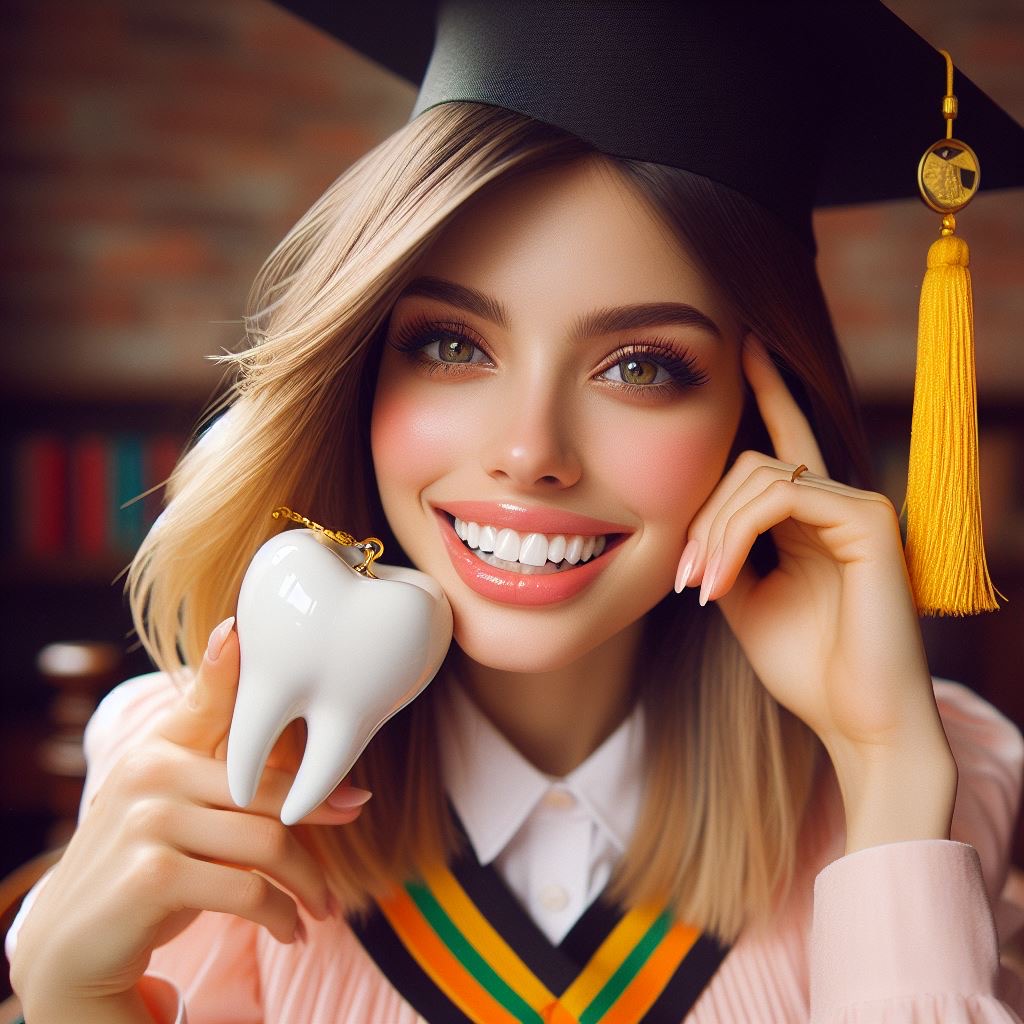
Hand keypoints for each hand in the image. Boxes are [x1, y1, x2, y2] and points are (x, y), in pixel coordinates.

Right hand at [11, 618, 369, 1015]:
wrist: (74, 940)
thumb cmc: (151, 859)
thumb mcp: (185, 802)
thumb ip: (238, 767)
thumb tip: (339, 769)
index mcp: (161, 744)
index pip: (209, 695)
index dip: (231, 662)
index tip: (247, 629)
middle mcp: (150, 769)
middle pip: (270, 785)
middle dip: (322, 809)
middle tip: (355, 818)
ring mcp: (147, 819)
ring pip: (267, 840)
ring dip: (307, 881)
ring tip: (322, 906)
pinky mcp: (150, 874)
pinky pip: (247, 890)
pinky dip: (280, 915)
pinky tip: (291, 930)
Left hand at [679, 337, 955, 811]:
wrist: (855, 722)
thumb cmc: (805, 667)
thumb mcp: (746, 599)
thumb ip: (726, 547)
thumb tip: (694, 520)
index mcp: (813, 517)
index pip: (786, 438)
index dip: (766, 389)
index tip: (741, 344)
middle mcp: (838, 501)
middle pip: (749, 463)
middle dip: (702, 514)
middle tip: (684, 578)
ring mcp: (857, 506)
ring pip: (760, 475)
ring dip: (713, 530)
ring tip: (699, 586)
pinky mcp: (868, 520)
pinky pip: (781, 495)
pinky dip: (737, 534)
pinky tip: (720, 578)